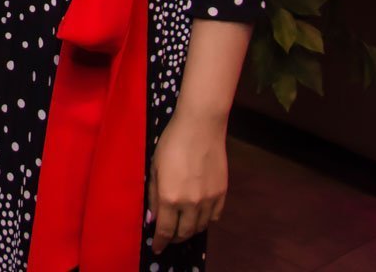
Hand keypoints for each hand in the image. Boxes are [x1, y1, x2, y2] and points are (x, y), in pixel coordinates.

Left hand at [148, 109, 228, 253]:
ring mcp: (209, 199)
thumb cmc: (172, 143)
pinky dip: (206, 220)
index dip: (160, 242)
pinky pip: (215, 216)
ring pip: (201, 227)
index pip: (165, 230)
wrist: (201, 127)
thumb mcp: (155, 168)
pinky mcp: (222, 193)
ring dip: (190, 230)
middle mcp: (191, 204)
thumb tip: (153, 217)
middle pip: (184, 232)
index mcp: (170, 197)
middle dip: (175, 238)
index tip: (157, 248)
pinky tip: (199, 215)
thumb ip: (154, 195)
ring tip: (183, 227)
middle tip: (169, 237)